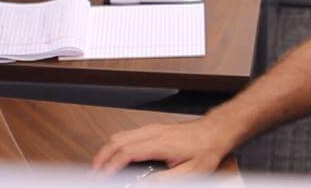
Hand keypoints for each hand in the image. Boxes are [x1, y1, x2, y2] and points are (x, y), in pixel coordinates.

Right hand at [92, 118, 234, 176]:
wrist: (216, 131)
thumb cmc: (207, 148)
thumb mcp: (192, 172)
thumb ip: (168, 180)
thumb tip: (145, 184)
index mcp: (160, 143)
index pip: (127, 153)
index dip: (111, 166)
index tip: (103, 176)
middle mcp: (153, 132)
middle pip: (117, 141)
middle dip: (101, 158)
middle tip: (95, 173)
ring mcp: (153, 128)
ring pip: (120, 136)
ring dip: (107, 150)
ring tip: (102, 166)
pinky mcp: (154, 128)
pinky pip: (128, 134)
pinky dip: (117, 145)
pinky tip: (117, 155)